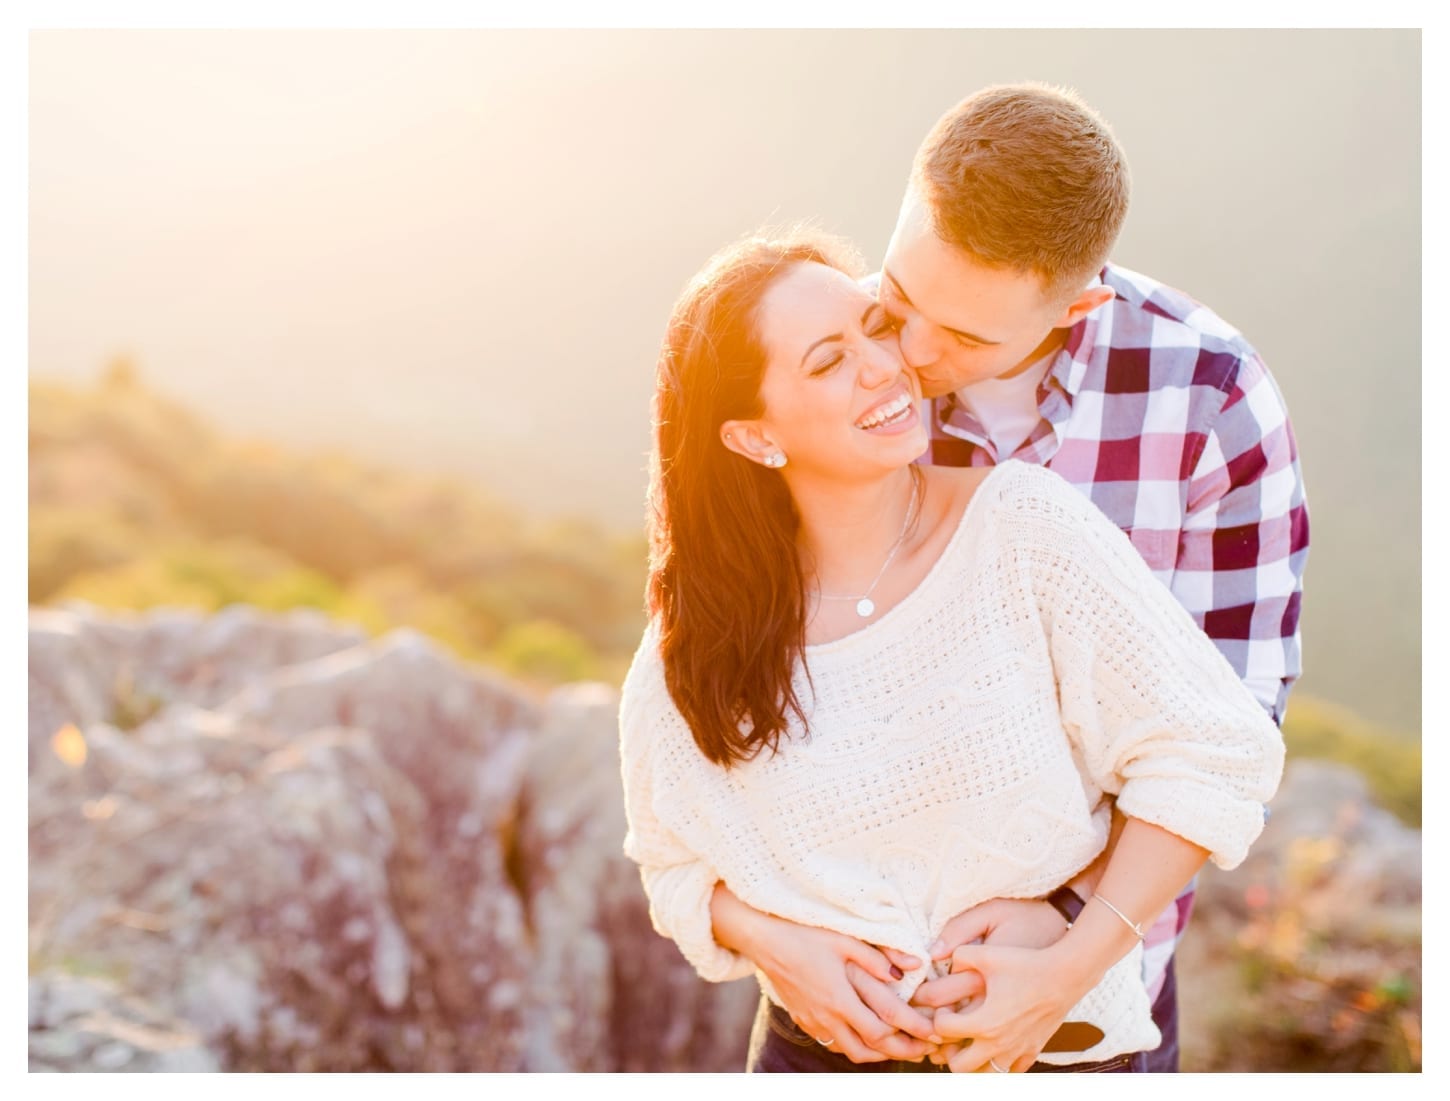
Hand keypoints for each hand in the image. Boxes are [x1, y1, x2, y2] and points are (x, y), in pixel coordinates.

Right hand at [750, 917, 940, 1063]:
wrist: (764, 940)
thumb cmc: (804, 934)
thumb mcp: (844, 939)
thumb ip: (877, 957)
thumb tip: (913, 966)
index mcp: (840, 998)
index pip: (882, 1029)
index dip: (910, 1035)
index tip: (933, 1034)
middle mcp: (827, 1017)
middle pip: (868, 1050)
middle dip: (900, 1052)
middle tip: (923, 1049)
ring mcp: (813, 1021)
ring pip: (849, 1051)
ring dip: (876, 1054)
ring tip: (898, 1047)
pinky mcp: (803, 1020)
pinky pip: (832, 1043)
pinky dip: (853, 1046)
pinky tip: (863, 1037)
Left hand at [912, 896, 1070, 1064]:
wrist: (1066, 973)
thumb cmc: (1026, 961)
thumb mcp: (986, 951)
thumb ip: (957, 953)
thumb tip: (940, 957)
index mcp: (983, 1021)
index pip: (943, 1031)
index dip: (937, 1016)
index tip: (943, 1004)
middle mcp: (998, 1043)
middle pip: (958, 1066)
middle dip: (949, 1048)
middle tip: (952, 1028)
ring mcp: (1017, 1050)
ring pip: (984, 1074)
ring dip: (972, 1061)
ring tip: (969, 1040)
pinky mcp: (1033, 1050)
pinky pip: (1011, 1071)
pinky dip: (999, 1062)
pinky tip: (995, 1043)